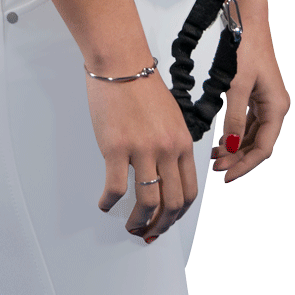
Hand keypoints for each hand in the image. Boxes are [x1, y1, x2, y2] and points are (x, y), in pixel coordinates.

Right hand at [87, 67, 198, 241]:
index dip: (179, 214)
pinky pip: (116, 188)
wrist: (121, 63)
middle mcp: (167, 149)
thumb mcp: (171, 118)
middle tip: (149, 231)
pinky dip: (110, 203)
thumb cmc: (142, 87)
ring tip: (129, 225)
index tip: (168, 222)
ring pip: (147, 202)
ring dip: (138, 221)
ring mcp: (142, 149)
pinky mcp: (116, 147)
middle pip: (171, 203)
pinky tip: (105, 203)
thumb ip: (172, 146)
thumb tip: (164, 174)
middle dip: (161, 225)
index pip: (189, 191)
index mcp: (182, 143)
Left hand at [210, 16, 289, 181]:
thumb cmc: (245, 48)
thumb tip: (231, 147)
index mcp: (277, 107)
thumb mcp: (237, 86)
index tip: (226, 176)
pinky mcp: (258, 94)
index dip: (245, 165)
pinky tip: (221, 139)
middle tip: (216, 168)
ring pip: (253, 134)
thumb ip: (234, 118)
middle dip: (238, 158)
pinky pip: (249, 121)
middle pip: (259, 144)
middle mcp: (276, 106)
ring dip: (236, 147)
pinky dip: (236, 132)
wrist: (247, 21)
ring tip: (215, 157)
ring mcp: (267, 100)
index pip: (263, 148)